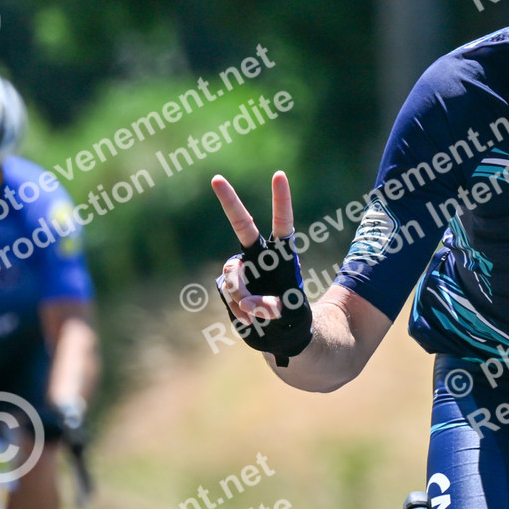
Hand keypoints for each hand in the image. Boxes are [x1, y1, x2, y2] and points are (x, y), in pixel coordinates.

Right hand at [212, 171, 295, 323]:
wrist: (278, 334)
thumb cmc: (291, 316)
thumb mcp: (291, 312)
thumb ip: (271, 305)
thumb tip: (247, 303)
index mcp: (282, 253)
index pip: (282, 222)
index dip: (281, 199)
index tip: (279, 174)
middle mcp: (259, 256)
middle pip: (242, 225)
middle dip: (229, 201)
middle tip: (216, 178)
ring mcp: (242, 270)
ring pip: (231, 271)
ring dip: (242, 293)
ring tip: (257, 311)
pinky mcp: (228, 285)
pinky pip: (226, 292)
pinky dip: (237, 308)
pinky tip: (250, 317)